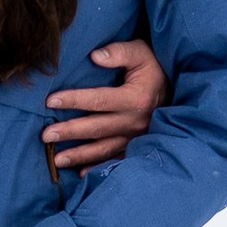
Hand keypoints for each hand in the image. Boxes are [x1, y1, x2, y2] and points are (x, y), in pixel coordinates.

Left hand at [43, 36, 166, 169]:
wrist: (181, 86)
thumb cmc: (155, 66)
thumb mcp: (141, 52)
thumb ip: (119, 52)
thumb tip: (95, 56)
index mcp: (135, 98)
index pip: (99, 100)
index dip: (74, 100)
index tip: (50, 101)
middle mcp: (136, 121)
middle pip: (97, 128)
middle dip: (70, 132)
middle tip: (45, 135)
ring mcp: (137, 137)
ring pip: (104, 149)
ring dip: (80, 155)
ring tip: (57, 160)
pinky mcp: (139, 145)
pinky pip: (117, 160)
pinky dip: (99, 168)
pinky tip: (81, 175)